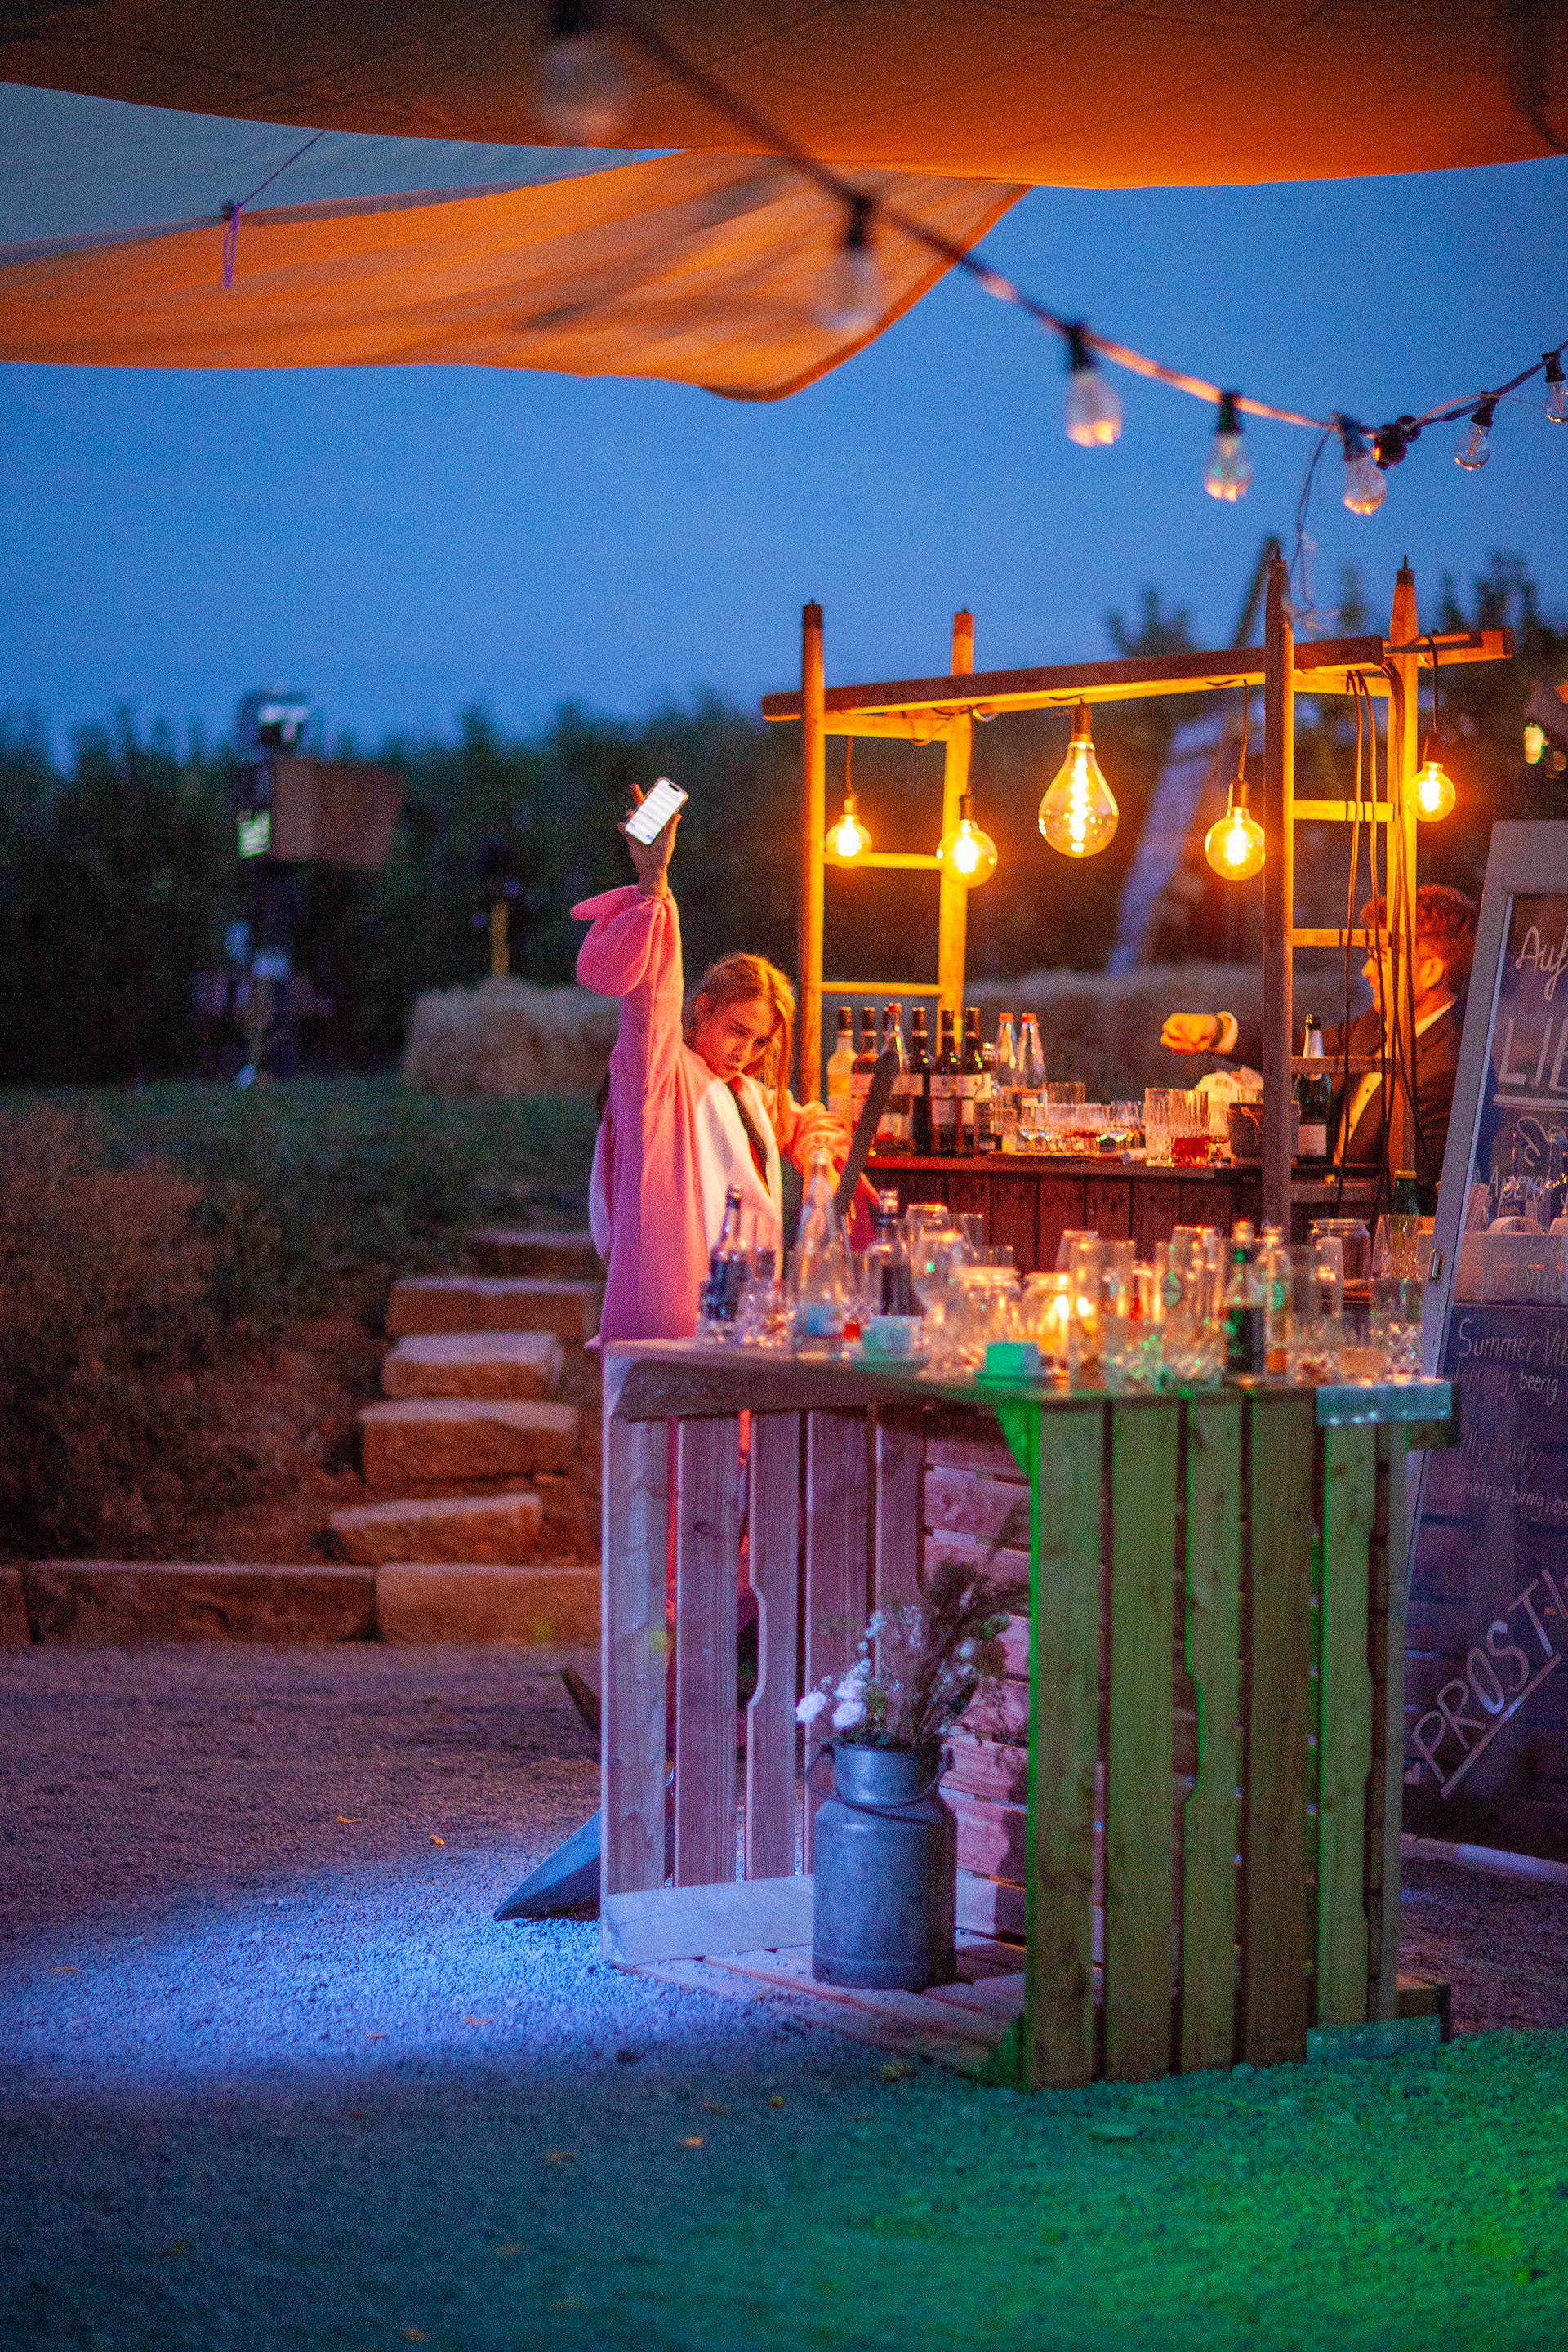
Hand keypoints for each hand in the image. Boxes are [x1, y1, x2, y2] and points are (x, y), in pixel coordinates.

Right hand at [618, 782, 678, 896]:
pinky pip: (625, 829)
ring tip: (631, 813)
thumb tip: (677, 814)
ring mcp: (639, 830)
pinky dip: (623, 826)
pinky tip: (622, 825)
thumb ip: (670, 827)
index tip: (654, 787)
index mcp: (659, 823)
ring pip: (633, 817)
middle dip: (638, 797)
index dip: (655, 798)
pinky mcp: (631, 837)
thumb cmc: (663, 855)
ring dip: (631, 813)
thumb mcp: (668, 840)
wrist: (651, 869)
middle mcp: (649, 824)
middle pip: (643, 808)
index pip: (657, 807)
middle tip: (633, 786)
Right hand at [1161, 1012, 1221, 1053]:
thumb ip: (1197, 1032)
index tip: (1186, 1036)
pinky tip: (1202, 1045)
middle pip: (1165, 1041)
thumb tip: (1192, 1041)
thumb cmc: (1204, 1024)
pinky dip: (1192, 1051)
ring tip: (1202, 1044)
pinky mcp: (1179, 1046)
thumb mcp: (1202, 1026)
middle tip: (1191, 1046)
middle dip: (1179, 1045)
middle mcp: (1172, 1030)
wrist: (1210, 1030)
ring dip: (1188, 1049)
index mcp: (1175, 1020)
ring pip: (1174, 1048)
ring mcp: (1174, 1039)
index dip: (1174, 1034)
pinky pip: (1181, 1051)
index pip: (1166, 1028)